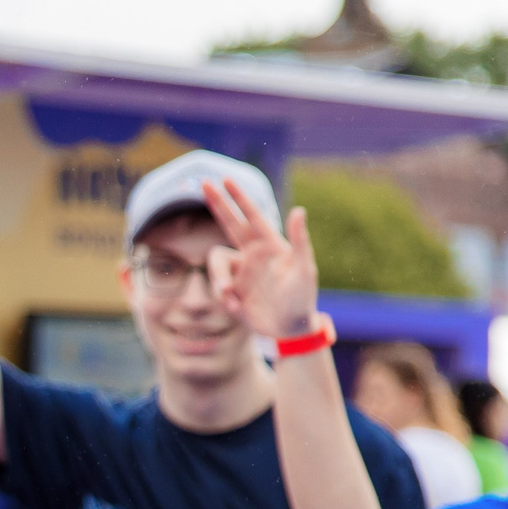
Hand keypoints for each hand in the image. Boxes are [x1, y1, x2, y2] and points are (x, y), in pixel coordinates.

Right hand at [202, 179, 319, 340]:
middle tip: (204, 183)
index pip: (251, 216)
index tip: (225, 180)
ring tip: (229, 297)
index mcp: (269, 245)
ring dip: (218, 280)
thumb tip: (299, 210)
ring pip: (216, 264)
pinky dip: (226, 299)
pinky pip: (219, 289)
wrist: (291, 328)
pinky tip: (239, 309)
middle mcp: (252, 254)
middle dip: (219, 204)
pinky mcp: (234, 291)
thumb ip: (299, 240)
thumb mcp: (304, 269)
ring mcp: (241, 272)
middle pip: (230, 223)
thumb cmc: (302, 297)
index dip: (239, 197)